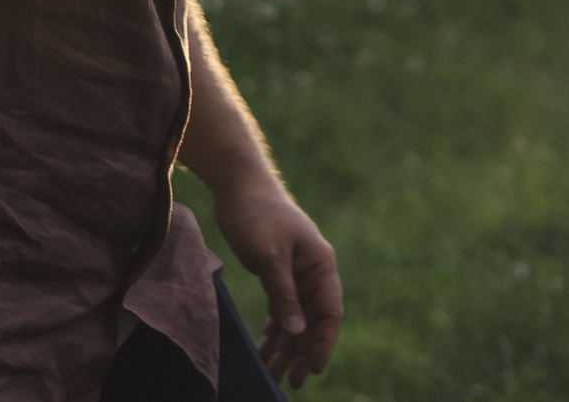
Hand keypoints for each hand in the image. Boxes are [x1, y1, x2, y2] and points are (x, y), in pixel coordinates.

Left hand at [213, 178, 341, 386]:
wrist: (239, 187)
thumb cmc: (259, 215)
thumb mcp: (271, 257)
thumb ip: (285, 295)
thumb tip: (298, 332)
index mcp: (321, 265)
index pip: (330, 311)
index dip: (323, 342)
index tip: (312, 368)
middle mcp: (312, 272)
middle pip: (313, 321)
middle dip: (304, 352)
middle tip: (291, 381)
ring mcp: (295, 275)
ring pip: (295, 319)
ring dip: (286, 346)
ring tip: (274, 374)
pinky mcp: (277, 275)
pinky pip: (280, 310)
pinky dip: (274, 331)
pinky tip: (265, 351)